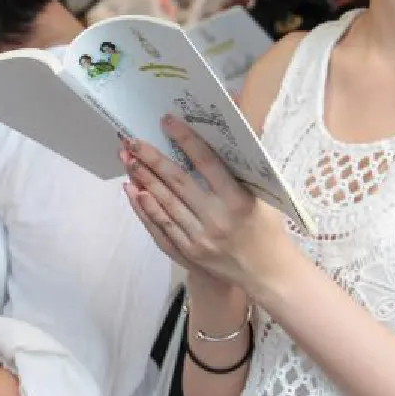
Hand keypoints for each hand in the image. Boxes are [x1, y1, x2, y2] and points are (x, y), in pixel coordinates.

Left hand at [119, 114, 291, 291]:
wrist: (267, 273)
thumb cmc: (267, 227)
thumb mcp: (265, 194)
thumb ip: (248, 163)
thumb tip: (240, 125)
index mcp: (238, 199)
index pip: (206, 163)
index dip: (185, 140)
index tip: (167, 122)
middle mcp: (216, 218)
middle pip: (177, 181)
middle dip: (152, 159)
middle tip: (133, 141)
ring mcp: (200, 237)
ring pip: (165, 203)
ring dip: (143, 179)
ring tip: (127, 159)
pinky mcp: (188, 251)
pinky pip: (161, 226)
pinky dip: (145, 207)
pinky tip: (133, 191)